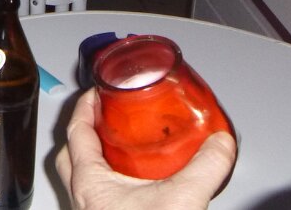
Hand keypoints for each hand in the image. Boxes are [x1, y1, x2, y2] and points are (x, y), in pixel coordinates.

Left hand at [56, 88, 236, 209]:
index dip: (84, 106)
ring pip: (81, 179)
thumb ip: (206, 167)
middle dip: (84, 132)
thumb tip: (220, 143)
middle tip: (104, 118)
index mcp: (89, 182)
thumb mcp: (184, 199)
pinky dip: (110, 185)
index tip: (95, 91)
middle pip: (69, 154)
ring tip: (121, 150)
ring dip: (96, 160)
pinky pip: (97, 198)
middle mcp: (82, 199)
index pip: (75, 131)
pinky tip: (135, 187)